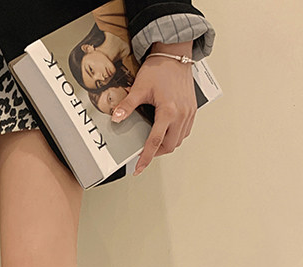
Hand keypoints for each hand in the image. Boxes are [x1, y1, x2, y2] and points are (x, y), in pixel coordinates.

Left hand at [111, 41, 195, 175]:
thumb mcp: (139, 88)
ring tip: (153, 144)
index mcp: (168, 111)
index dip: (146, 158)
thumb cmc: (159, 69)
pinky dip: (175, 137)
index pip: (155, 142)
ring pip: (179, 140)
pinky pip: (185, 131)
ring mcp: (189, 112)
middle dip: (156, 153)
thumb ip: (127, 105)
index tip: (138, 169)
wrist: (176, 54)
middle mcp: (182, 114)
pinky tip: (165, 133)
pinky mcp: (192, 109)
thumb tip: (116, 118)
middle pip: (169, 146)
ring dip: (166, 145)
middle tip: (144, 153)